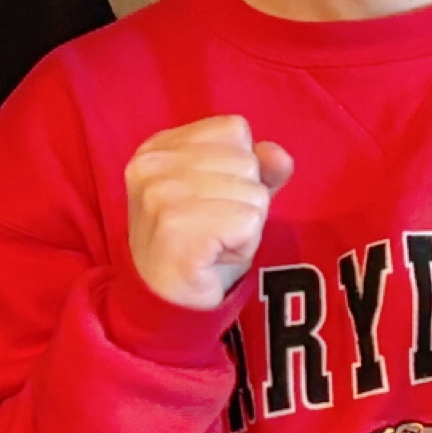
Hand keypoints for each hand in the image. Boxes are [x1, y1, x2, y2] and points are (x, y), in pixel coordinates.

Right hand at [124, 115, 294, 311]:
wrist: (168, 303)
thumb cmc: (199, 244)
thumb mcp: (231, 195)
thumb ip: (258, 168)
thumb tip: (279, 156)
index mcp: (158, 147)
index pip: (234, 129)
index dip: (238, 168)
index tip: (210, 200)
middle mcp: (152, 165)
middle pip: (246, 161)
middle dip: (244, 200)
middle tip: (213, 229)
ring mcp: (160, 197)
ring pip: (253, 193)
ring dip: (246, 226)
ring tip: (214, 244)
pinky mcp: (176, 231)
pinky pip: (248, 223)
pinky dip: (244, 246)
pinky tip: (215, 257)